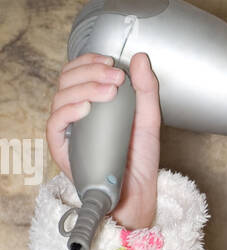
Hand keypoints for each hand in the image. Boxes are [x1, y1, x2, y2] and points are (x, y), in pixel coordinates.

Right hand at [47, 51, 161, 229]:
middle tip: (116, 77)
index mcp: (91, 101)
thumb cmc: (139, 158)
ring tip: (109, 92)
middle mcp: (76, 112)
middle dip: (92, 72)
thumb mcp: (149, 118)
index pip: (79, 71)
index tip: (111, 61)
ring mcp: (67, 129)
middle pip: (68, 79)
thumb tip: (139, 58)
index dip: (90, 61)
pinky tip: (86, 108)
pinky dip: (69, 111)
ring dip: (85, 88)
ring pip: (61, 97)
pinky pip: (56, 123)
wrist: (137, 191)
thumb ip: (146, 88)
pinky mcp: (61, 147)